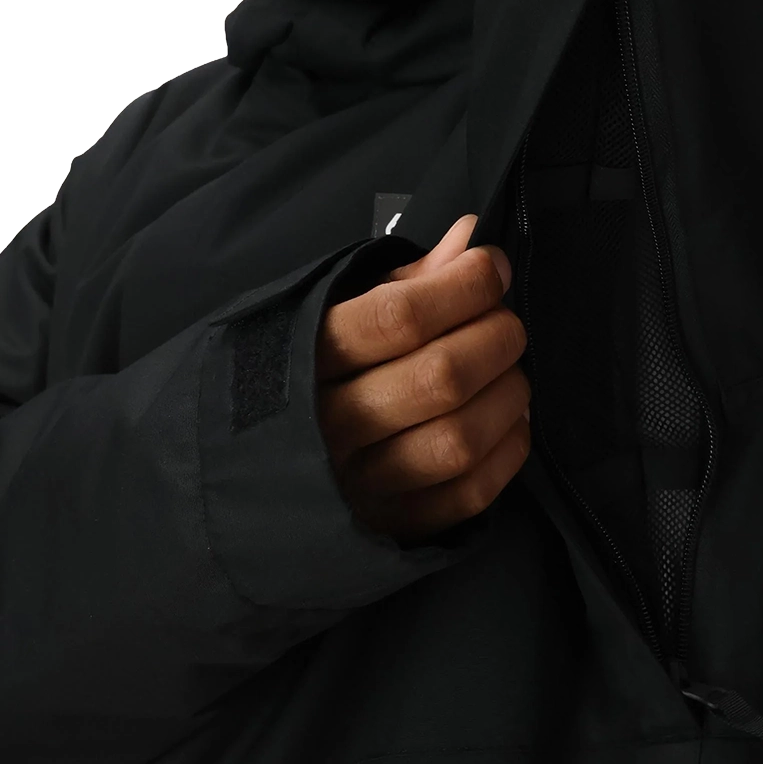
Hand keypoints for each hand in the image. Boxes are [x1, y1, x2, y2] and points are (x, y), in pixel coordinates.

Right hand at [316, 214, 531, 548]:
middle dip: (496, 337)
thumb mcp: (339, 313)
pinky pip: (468, 494)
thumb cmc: (308, 371)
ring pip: (458, 440)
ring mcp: (357, 483)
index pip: (397, 316)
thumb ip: (406, 280)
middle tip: (507, 322)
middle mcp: (326, 424)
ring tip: (511, 371)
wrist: (251, 465)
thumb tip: (470, 237)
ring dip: (507, 396)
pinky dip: (507, 451)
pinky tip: (509, 421)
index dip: (463, 286)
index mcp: (305, 356)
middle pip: (439, 377)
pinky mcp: (388, 525)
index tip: (493, 268)